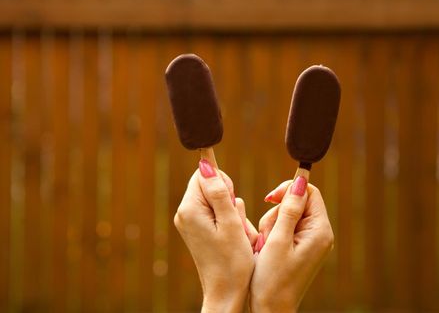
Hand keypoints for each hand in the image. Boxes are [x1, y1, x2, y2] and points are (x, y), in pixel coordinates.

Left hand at [174, 159, 256, 312]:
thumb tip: (205, 164)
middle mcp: (184, 213)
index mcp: (189, 209)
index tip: (231, 203)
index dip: (222, 182)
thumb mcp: (231, 224)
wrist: (225, 294)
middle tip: (235, 221)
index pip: (203, 174)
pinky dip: (227, 220)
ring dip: (230, 211)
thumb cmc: (232, 261)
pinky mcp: (196, 230)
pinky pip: (214, 212)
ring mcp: (189, 222)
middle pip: (208, 185)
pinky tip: (232, 238)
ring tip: (235, 233)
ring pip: (214, 199)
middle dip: (227, 197)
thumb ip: (219, 192)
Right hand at [250, 177, 334, 311]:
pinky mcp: (300, 247)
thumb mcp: (278, 240)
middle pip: (297, 203)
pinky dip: (273, 234)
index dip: (289, 190)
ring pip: (287, 215)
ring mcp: (310, 242)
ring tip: (266, 246)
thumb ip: (289, 209)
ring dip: (272, 225)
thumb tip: (300, 181)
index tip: (269, 199)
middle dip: (277, 213)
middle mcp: (320, 234)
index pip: (309, 193)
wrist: (271, 310)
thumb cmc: (273, 280)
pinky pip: (285, 228)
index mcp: (320, 231)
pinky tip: (267, 250)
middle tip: (268, 234)